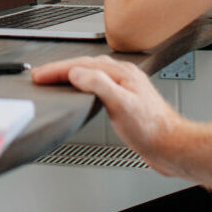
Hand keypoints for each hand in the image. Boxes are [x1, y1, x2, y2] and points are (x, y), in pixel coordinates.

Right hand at [31, 56, 182, 174]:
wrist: (172, 147)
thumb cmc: (152, 129)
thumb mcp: (122, 105)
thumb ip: (98, 85)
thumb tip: (76, 73)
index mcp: (120, 72)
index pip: (80, 65)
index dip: (57, 69)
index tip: (39, 74)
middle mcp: (121, 75)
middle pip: (83, 65)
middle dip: (59, 69)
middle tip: (40, 76)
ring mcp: (123, 86)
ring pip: (90, 73)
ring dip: (69, 74)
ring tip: (53, 78)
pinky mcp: (124, 99)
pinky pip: (96, 84)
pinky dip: (81, 84)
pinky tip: (80, 89)